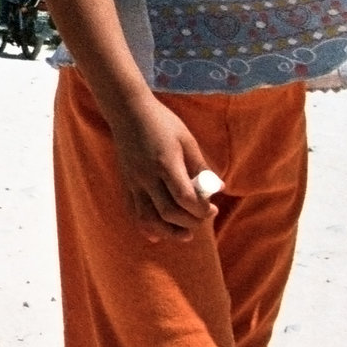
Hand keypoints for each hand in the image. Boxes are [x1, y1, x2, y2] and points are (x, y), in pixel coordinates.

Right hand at [109, 95, 215, 240]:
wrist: (128, 112)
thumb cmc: (162, 122)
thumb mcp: (187, 140)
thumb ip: (201, 166)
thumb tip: (219, 188)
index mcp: (166, 164)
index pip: (184, 198)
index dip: (201, 210)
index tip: (212, 208)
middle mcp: (148, 177)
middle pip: (168, 213)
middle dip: (190, 221)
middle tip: (204, 216)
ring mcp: (134, 183)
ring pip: (148, 219)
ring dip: (168, 232)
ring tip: (185, 234)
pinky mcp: (127, 184)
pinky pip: (135, 212)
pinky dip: (146, 227)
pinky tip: (159, 233)